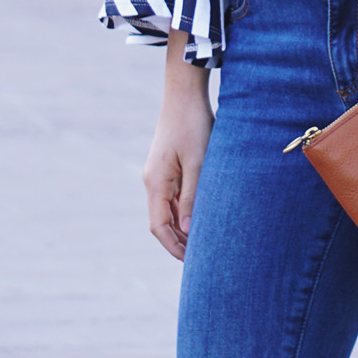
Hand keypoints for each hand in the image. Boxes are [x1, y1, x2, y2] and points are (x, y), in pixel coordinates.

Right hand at [144, 36, 212, 259]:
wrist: (184, 94)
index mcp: (156, 183)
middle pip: (162, 222)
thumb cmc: (193, 125)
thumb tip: (189, 230)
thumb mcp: (198, 162)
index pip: (160, 227)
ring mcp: (159, 175)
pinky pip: (174, 197)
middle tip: (201, 260)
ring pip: (169, 211)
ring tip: (204, 243)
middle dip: (179, 242)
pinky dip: (185, 212)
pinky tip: (201, 218)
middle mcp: (153, 182)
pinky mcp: (168, 167)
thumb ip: (193, 197)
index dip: (174, 247)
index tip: (192, 263)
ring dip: (184, 228)